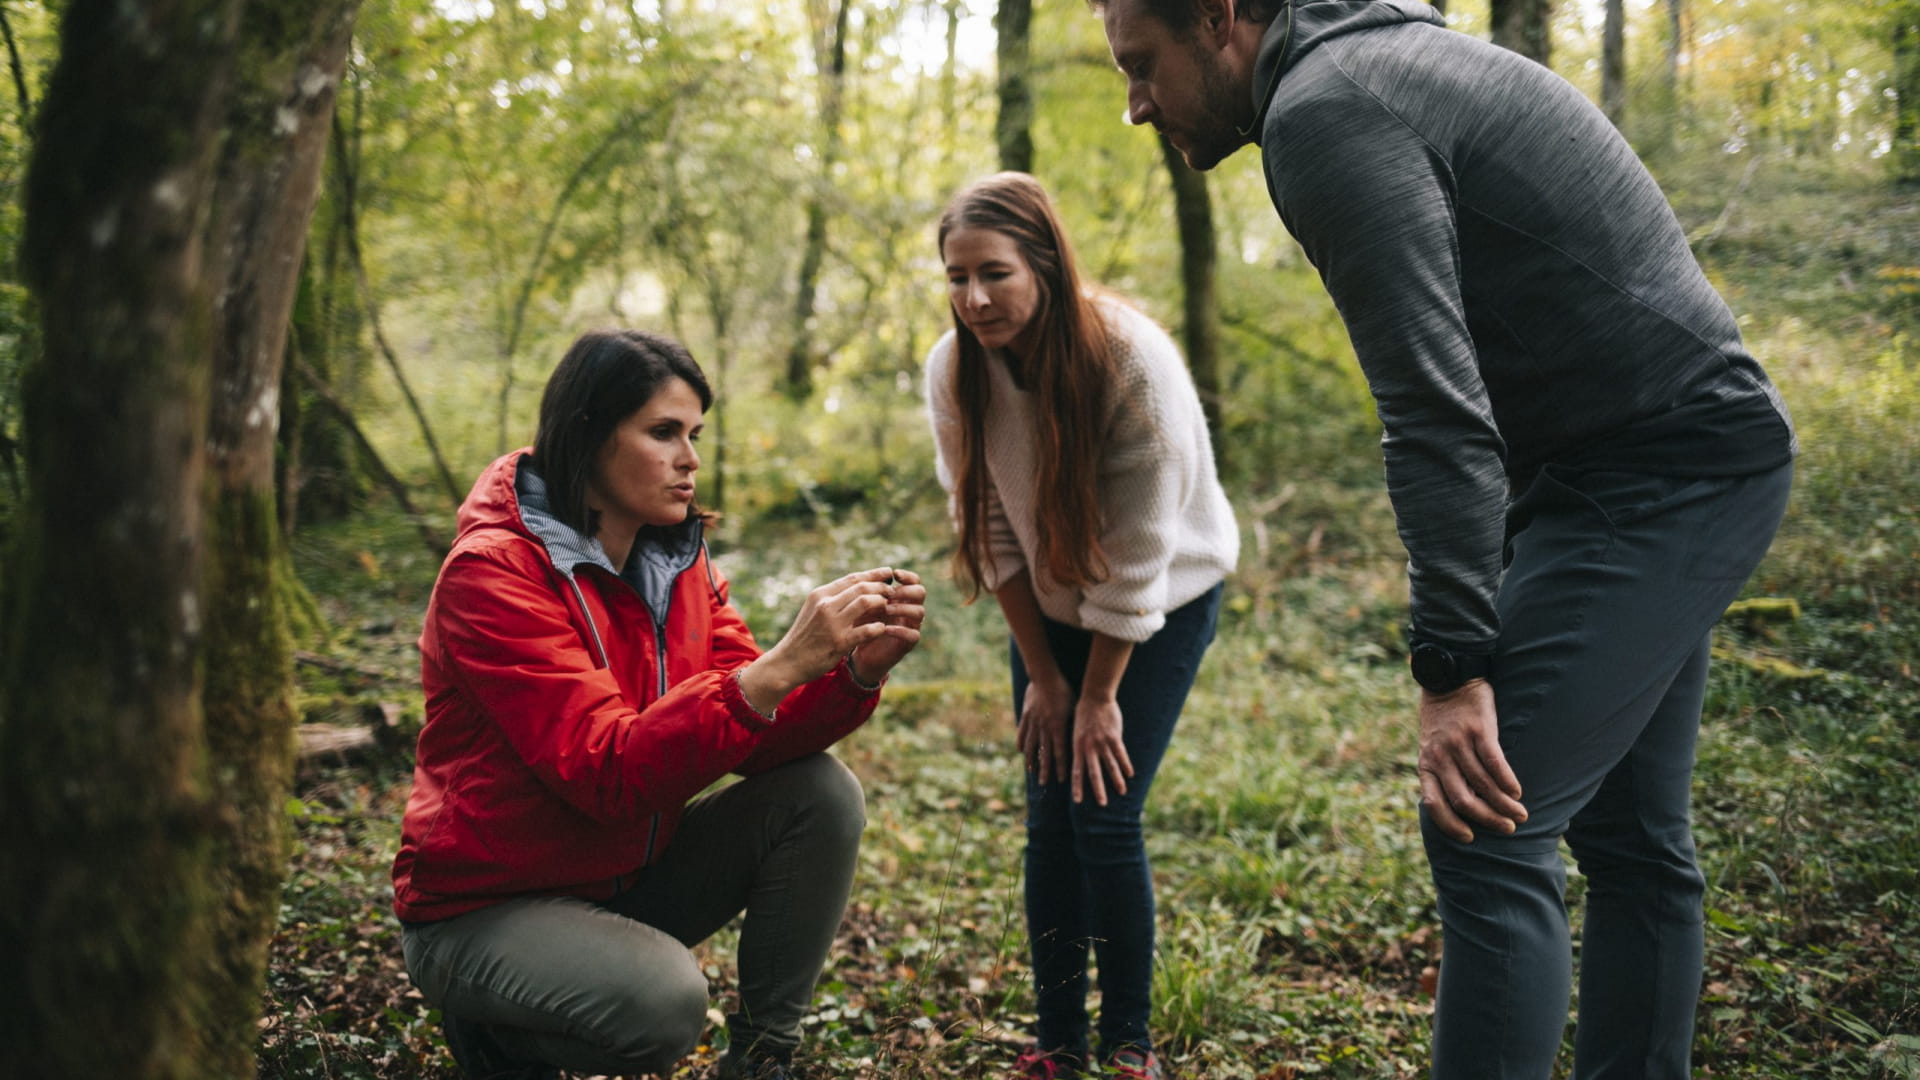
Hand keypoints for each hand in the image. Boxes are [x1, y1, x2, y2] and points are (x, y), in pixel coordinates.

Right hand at [740, 568, 915, 711]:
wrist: (787, 662)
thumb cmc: (804, 637)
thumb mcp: (814, 611)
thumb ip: (833, 600)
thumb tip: (859, 589)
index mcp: (820, 595)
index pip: (852, 578)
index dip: (873, 574)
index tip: (888, 573)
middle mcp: (826, 605)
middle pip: (861, 587)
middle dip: (881, 588)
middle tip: (893, 592)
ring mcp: (832, 623)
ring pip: (866, 603)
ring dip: (882, 604)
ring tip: (889, 608)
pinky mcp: (839, 642)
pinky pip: (866, 630)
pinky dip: (878, 627)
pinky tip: (882, 628)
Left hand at [849, 569, 926, 683]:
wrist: (861, 651)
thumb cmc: (862, 623)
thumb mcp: (864, 605)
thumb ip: (869, 591)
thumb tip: (875, 575)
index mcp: (902, 597)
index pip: (914, 581)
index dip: (907, 576)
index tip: (895, 574)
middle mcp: (910, 609)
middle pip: (921, 593)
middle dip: (906, 591)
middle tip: (890, 594)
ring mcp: (911, 626)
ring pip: (919, 612)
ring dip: (902, 608)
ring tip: (885, 609)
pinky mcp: (908, 643)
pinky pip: (914, 634)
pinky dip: (900, 630)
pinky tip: (885, 628)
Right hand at [1016, 670, 1072, 784]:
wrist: (1045, 676)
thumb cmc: (1063, 689)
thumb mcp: (1072, 706)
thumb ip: (1071, 722)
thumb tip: (1079, 737)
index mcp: (1057, 726)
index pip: (1060, 751)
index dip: (1061, 766)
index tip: (1063, 779)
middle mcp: (1044, 727)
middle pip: (1044, 753)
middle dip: (1045, 769)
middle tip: (1044, 783)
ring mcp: (1033, 722)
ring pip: (1031, 745)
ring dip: (1031, 760)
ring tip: (1031, 771)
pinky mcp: (1025, 716)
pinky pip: (1022, 732)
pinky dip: (1021, 743)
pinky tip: (1021, 752)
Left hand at [1071, 696, 1131, 805]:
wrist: (1094, 697)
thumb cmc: (1083, 713)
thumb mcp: (1076, 731)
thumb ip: (1079, 746)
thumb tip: (1080, 760)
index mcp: (1078, 747)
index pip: (1077, 771)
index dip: (1077, 787)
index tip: (1078, 801)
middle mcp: (1089, 747)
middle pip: (1094, 773)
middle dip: (1098, 789)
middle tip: (1102, 804)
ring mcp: (1102, 742)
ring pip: (1110, 765)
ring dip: (1116, 780)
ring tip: (1121, 792)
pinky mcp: (1114, 737)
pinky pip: (1121, 754)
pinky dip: (1126, 765)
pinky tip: (1131, 774)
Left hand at [1417, 680, 1526, 842]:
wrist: (1449, 680)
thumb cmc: (1442, 719)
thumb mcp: (1431, 747)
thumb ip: (1441, 772)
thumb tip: (1460, 806)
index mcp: (1426, 764)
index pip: (1433, 804)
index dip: (1450, 825)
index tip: (1469, 838)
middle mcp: (1440, 756)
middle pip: (1464, 800)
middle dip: (1487, 819)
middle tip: (1507, 828)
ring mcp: (1459, 743)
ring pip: (1483, 785)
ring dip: (1504, 805)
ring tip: (1521, 814)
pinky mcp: (1479, 729)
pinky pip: (1494, 763)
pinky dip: (1508, 782)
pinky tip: (1518, 792)